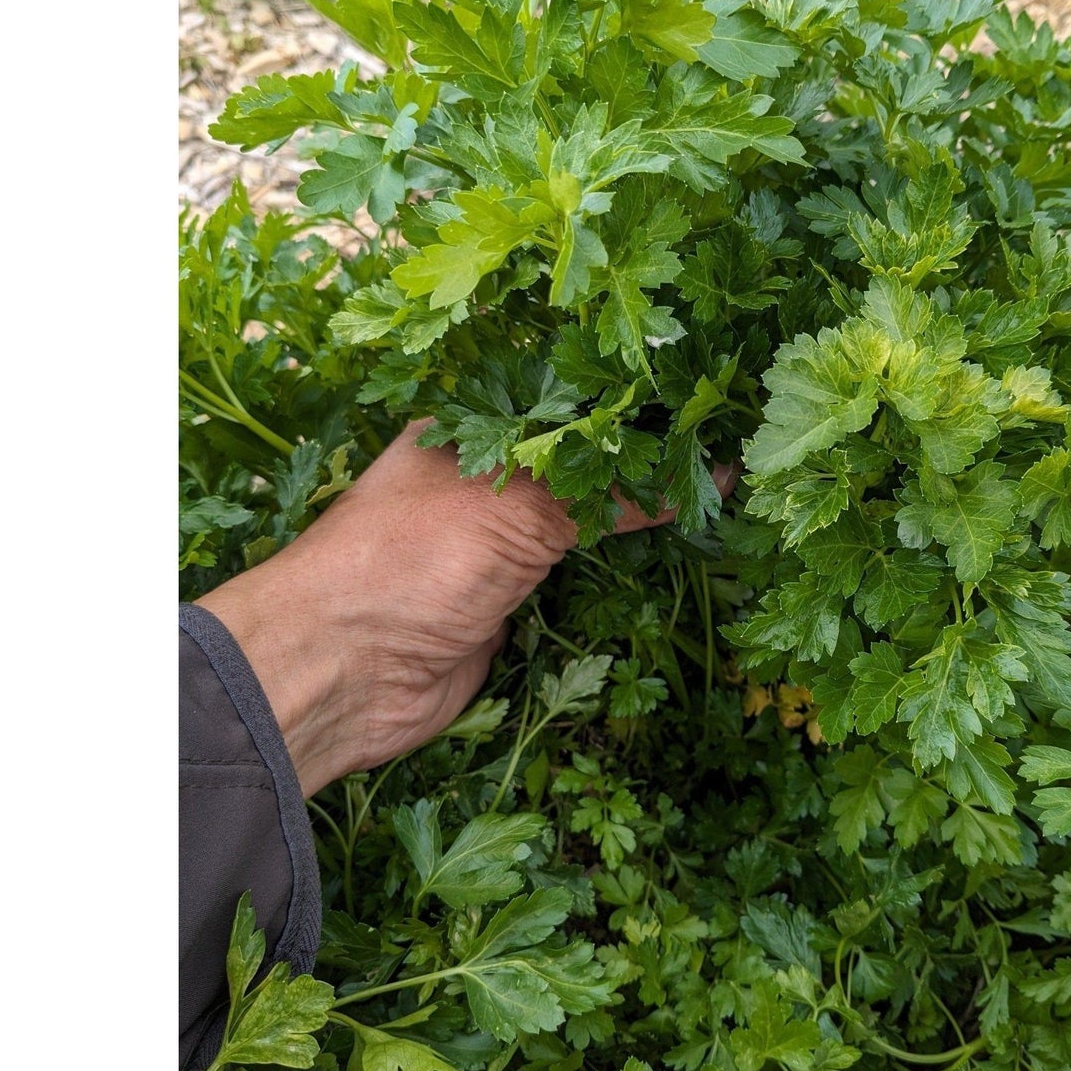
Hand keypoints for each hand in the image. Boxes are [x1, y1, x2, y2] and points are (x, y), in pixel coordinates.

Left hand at [197, 421, 734, 797]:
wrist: (340, 675)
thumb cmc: (410, 562)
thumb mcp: (511, 508)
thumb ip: (602, 489)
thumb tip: (699, 475)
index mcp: (471, 426)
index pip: (567, 396)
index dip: (632, 398)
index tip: (704, 394)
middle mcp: (486, 476)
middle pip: (580, 457)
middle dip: (644, 457)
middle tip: (731, 443)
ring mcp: (498, 540)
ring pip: (585, 516)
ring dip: (641, 513)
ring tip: (723, 489)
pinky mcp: (512, 598)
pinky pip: (580, 572)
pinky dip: (624, 566)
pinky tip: (680, 544)